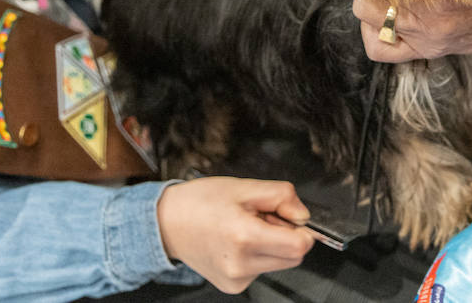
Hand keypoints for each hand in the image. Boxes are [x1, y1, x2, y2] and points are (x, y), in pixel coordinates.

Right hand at [156, 178, 313, 292]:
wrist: (168, 223)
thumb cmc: (200, 202)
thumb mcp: (244, 186)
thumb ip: (282, 196)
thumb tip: (303, 215)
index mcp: (245, 236)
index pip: (300, 246)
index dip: (303, 230)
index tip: (292, 218)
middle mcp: (241, 264)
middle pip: (293, 257)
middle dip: (286, 236)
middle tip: (262, 218)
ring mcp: (236, 279)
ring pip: (278, 264)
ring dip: (271, 246)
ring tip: (246, 228)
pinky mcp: (232, 286)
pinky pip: (260, 270)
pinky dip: (257, 256)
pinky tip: (237, 242)